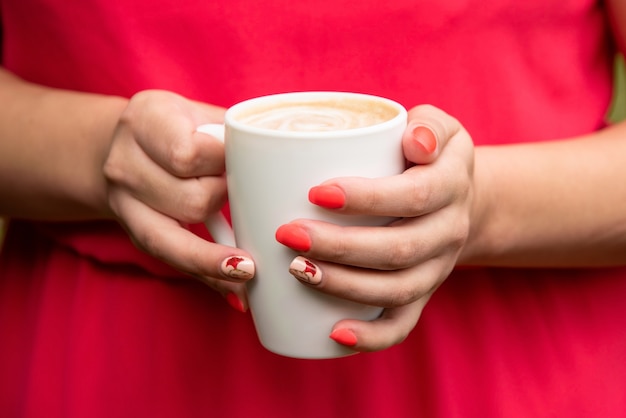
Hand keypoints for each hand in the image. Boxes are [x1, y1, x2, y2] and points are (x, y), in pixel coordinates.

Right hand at [103, 90, 253, 310]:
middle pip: (191, 201)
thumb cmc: (181, 127)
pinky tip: (238, 296)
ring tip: (253, 267)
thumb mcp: (203, 113)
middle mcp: (124, 162)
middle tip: (241, 195)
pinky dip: (209, 278)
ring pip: (179, 240)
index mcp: (146, 120)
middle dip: (225, 202)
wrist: (124, 144)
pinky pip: (173, 261)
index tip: (243, 164)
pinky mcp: (134, 233)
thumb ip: (238, 135)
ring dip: (221, 252)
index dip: (223, 164)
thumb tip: (294, 162)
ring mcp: (123, 202)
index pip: (188, 154)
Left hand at [276, 104, 474, 350]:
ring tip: (296, 271)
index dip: (367, 199)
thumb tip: (414, 140)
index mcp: (451, 186)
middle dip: (339, 247)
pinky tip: (334, 334)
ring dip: (344, 286)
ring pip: (396, 290)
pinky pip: (403, 324)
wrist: (459, 199)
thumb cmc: (432, 157)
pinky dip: (371, 336)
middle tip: (288, 235)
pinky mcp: (423, 294)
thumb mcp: (441, 127)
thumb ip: (428, 124)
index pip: (413, 196)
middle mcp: (449, 232)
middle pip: (398, 250)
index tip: (315, 193)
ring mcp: (437, 269)